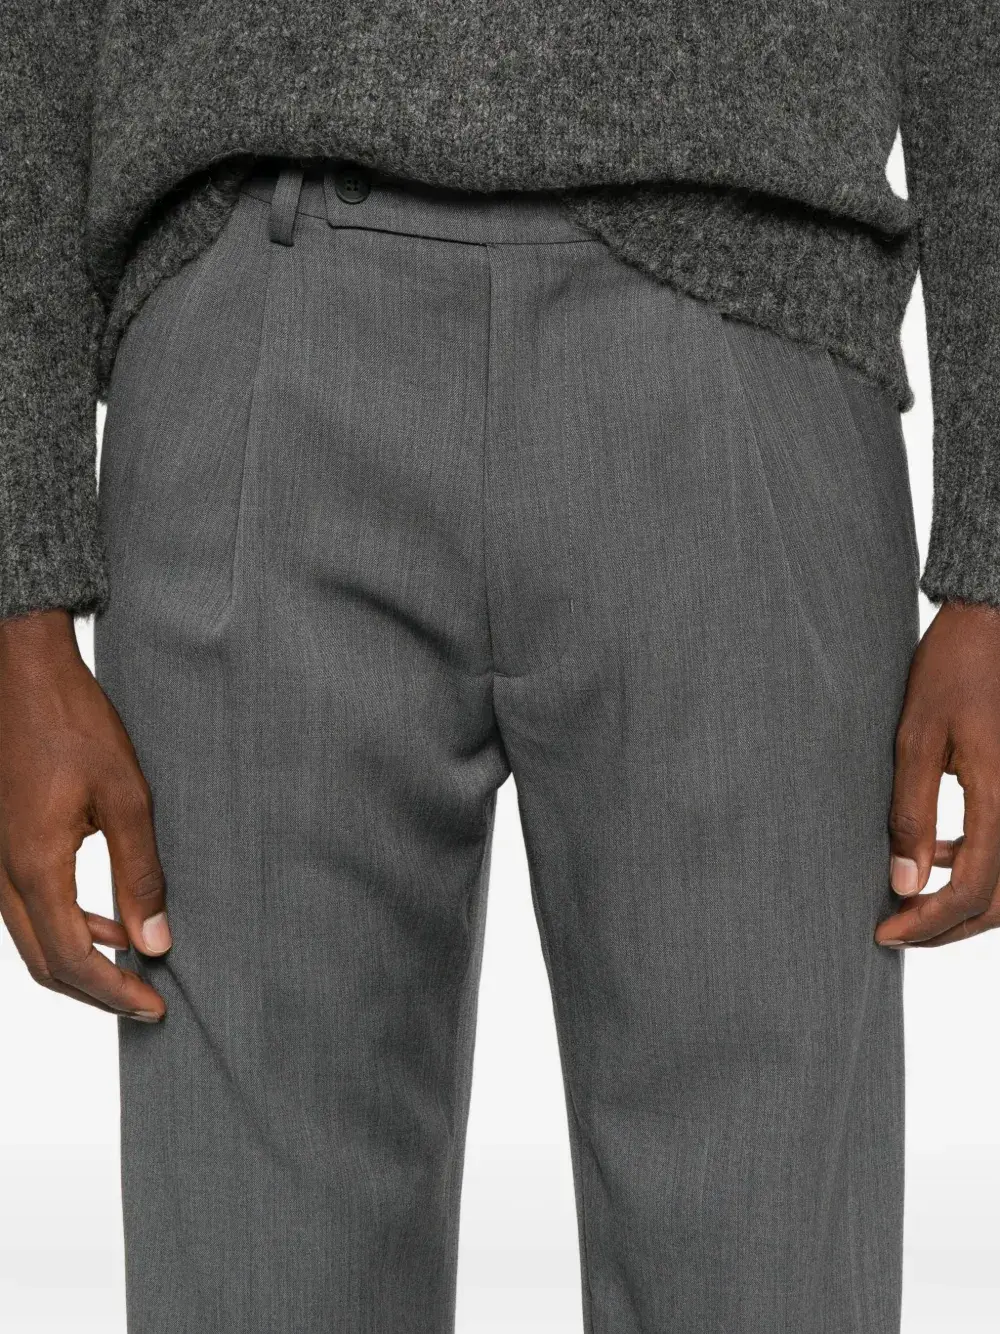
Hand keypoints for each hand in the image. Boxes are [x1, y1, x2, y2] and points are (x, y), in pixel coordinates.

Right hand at [0, 609, 168, 1018]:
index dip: (113, 993)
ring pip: (32, 938)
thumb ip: (141, 874)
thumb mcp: (127, 797)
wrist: (23, 673)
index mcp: (35, 867)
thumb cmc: (73, 723)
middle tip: (144, 1000)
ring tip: (133, 964)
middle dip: (95, 990)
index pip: (71, 959)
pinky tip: (108, 919)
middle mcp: (5, 873)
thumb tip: (155, 940)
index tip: (153, 1006)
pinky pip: (28, 907)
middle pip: (44, 962)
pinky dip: (67, 926)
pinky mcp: (4, 843)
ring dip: (81, 960)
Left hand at [877, 600, 999, 948]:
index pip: (973, 891)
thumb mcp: (915, 738)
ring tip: (909, 899)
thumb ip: (910, 814)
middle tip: (896, 930)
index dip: (929, 923)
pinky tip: (935, 855)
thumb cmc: (953, 670)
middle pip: (999, 901)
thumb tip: (903, 883)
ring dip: (964, 901)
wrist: (993, 624)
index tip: (885, 933)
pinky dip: (977, 867)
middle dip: (947, 925)